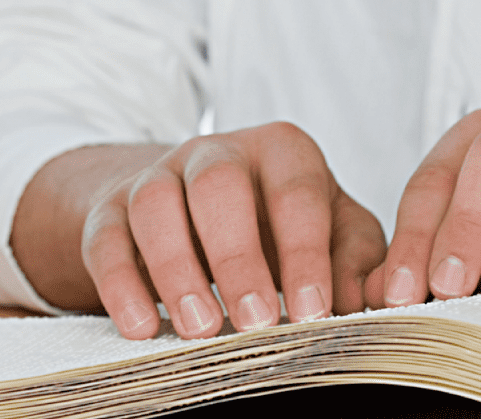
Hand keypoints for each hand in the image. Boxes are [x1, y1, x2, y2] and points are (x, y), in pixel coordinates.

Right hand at [83, 121, 385, 339]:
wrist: (200, 207)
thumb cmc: (283, 225)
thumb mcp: (333, 230)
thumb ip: (357, 260)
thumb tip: (374, 302)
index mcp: (283, 150)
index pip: (297, 191)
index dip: (305, 253)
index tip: (312, 312)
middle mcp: (217, 151)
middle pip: (219, 185)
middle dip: (237, 256)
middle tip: (256, 322)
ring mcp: (159, 173)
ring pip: (155, 203)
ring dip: (175, 267)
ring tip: (199, 329)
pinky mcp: (112, 207)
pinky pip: (106, 236)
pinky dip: (119, 283)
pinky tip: (141, 327)